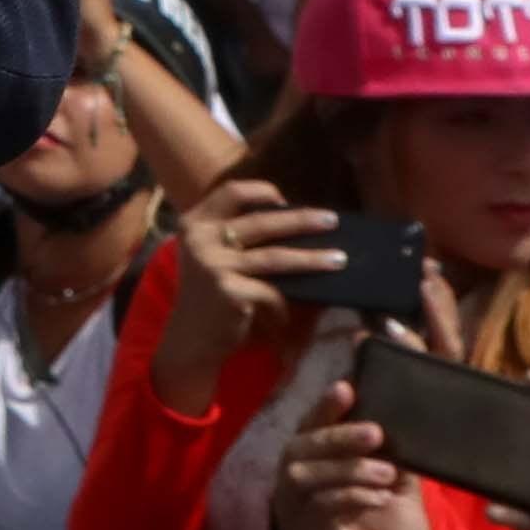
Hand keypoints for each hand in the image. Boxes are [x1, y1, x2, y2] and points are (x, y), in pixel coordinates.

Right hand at [156, 178, 341, 404]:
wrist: (191, 338)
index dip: (262, 191)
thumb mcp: (214, 257)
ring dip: (312, 259)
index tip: (287, 200)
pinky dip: (285, 304)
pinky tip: (289, 317)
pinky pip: (272, 292)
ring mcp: (213, 264)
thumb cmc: (210, 295)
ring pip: (275, 257)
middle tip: (332, 220)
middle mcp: (200, 238)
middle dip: (302, 220)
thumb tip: (295, 222)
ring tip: (339, 260)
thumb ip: (238, 238)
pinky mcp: (228, 291)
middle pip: (261, 221)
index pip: (231, 192)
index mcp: (194, 223)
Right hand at [273, 409, 434, 529]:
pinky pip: (316, 507)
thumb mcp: (399, 494)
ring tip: (387, 473)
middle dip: (336, 434)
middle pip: (298, 445)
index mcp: (316, 475)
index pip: (311, 431)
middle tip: (375, 432)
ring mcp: (297, 518)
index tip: (349, 385)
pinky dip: (349, 496)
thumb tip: (405, 418)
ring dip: (345, 466)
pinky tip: (377, 499)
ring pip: (301, 472)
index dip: (324, 407)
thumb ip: (395, 459)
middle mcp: (297, 492)